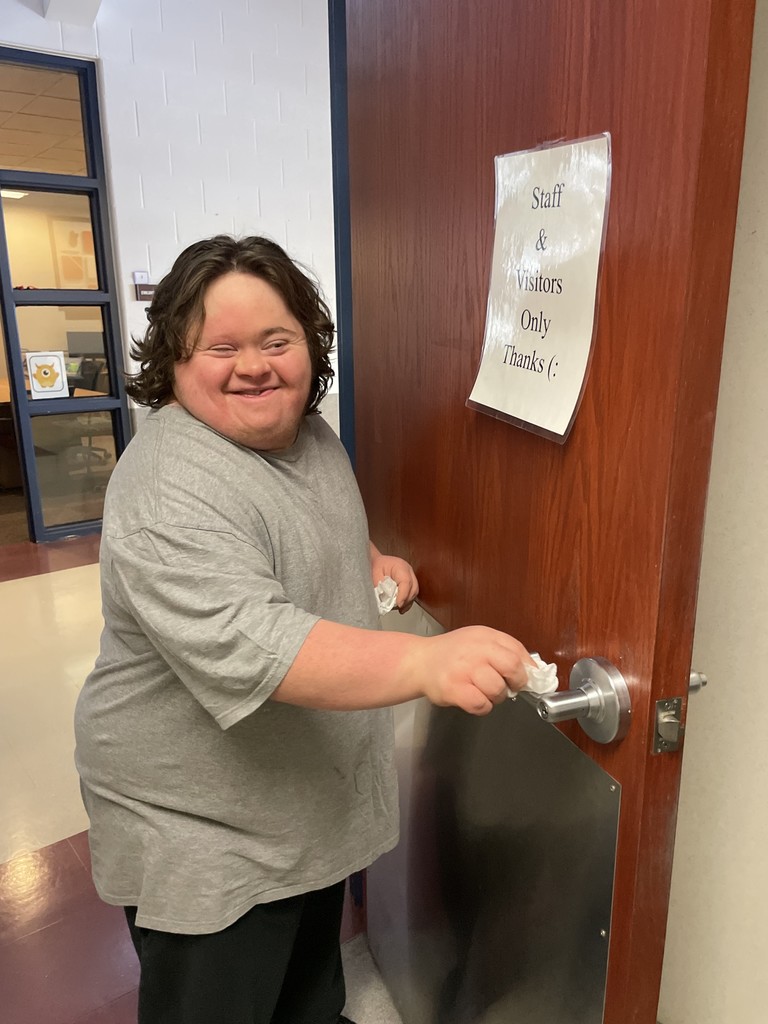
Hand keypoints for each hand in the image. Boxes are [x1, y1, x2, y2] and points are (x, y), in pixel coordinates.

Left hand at [370, 543, 418, 612]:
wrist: (379, 561)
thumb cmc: (377, 565)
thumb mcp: (375, 573)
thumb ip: (380, 586)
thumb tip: (384, 600)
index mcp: (400, 566)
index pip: (406, 582)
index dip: (403, 594)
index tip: (398, 604)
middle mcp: (409, 572)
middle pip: (413, 588)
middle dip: (406, 600)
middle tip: (397, 607)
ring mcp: (411, 577)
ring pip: (414, 592)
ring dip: (407, 602)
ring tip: (398, 608)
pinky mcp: (410, 583)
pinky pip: (412, 593)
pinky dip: (407, 602)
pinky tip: (401, 608)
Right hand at [405, 626, 534, 715]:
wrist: (419, 662)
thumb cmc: (453, 654)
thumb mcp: (479, 642)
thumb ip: (505, 651)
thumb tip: (533, 670)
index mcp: (485, 636)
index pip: (518, 651)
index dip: (527, 669)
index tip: (527, 679)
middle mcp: (475, 649)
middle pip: (513, 668)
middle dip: (516, 682)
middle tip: (507, 686)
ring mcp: (464, 669)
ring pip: (498, 690)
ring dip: (496, 697)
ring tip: (483, 691)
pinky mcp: (454, 689)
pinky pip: (481, 704)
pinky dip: (482, 707)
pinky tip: (473, 698)